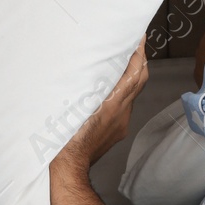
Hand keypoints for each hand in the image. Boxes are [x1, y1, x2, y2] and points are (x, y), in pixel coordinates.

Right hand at [54, 37, 148, 175]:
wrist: (69, 166)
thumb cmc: (64, 136)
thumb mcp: (70, 106)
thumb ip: (83, 88)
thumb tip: (88, 68)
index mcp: (111, 104)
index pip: (133, 74)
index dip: (138, 55)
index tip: (140, 38)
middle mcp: (122, 112)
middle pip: (140, 81)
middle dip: (141, 60)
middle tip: (137, 43)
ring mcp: (122, 122)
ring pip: (133, 93)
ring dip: (133, 75)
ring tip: (125, 59)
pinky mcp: (118, 130)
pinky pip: (125, 105)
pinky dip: (124, 91)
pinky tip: (114, 88)